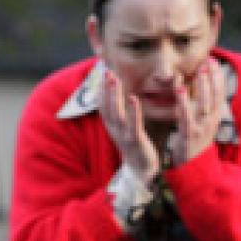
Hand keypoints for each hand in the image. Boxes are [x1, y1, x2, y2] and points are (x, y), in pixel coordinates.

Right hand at [99, 68, 159, 183]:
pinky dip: (133, 112)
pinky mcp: (136, 141)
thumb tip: (113, 96)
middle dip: (106, 88)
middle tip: (106, 70)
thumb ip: (117, 113)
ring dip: (115, 96)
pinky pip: (133, 125)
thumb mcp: (122, 128)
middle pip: (107, 106)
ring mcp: (124, 135)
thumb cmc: (133, 146)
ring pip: (117, 113)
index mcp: (112, 126)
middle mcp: (115, 129)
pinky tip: (134, 99)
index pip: (102, 104)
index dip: (100, 88)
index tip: (101, 70)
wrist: (140, 171)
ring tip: (115, 79)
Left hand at [170, 58, 225, 165]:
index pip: (219, 93)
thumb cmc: (194, 143)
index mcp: (214, 118)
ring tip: (200, 69)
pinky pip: (187, 116)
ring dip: (203, 85)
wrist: (192, 169)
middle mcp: (210, 121)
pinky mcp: (189, 135)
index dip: (217, 76)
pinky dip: (184, 101)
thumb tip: (201, 88)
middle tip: (208, 60)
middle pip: (214, 96)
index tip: (213, 60)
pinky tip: (181, 88)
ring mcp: (201, 128)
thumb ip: (203, 107)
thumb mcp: (202, 124)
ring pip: (204, 104)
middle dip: (212, 77)